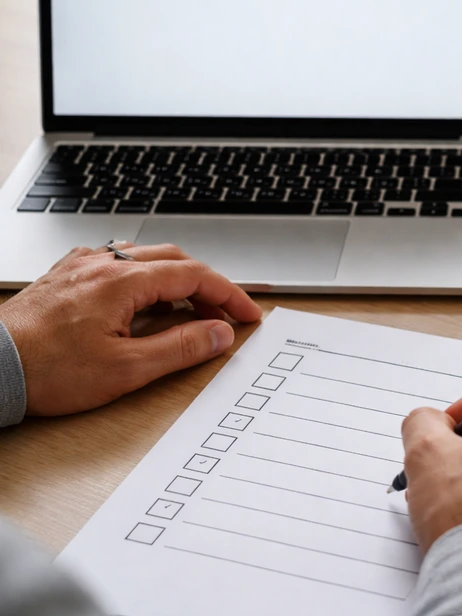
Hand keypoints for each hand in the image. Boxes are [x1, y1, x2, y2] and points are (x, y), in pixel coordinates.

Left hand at [0, 243, 261, 416]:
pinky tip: (142, 302)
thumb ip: (180, 348)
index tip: (247, 314)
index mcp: (123, 281)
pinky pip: (119, 263)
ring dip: (176, 280)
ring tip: (187, 311)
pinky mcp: (66, 276)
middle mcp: (104, 264)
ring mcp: (82, 266)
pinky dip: (145, 278)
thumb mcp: (125, 370)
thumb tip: (219, 333)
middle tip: (222, 316)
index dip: (229, 295)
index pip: (195, 275)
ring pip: (147, 257)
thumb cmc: (47, 370)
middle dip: (207, 286)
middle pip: (175, 260)